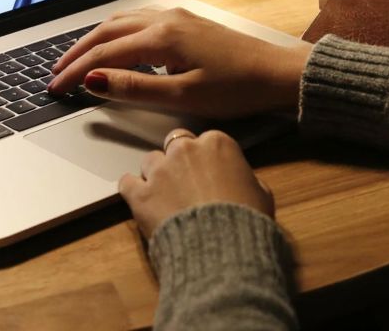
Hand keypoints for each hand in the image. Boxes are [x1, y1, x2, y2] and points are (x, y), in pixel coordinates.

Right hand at [46, 7, 311, 118]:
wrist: (278, 74)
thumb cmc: (237, 88)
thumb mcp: (183, 95)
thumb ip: (134, 88)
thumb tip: (93, 79)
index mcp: (162, 37)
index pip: (103, 53)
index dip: (75, 71)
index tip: (54, 88)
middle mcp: (166, 19)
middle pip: (107, 30)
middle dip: (77, 51)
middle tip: (55, 73)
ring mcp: (178, 17)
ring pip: (122, 21)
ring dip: (96, 39)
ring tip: (76, 59)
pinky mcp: (188, 23)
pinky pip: (140, 21)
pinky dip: (117, 33)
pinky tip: (116, 46)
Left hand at [119, 129, 273, 239]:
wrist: (221, 247)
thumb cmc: (247, 219)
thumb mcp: (261, 194)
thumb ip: (245, 178)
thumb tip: (240, 181)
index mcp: (218, 144)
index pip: (207, 140)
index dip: (207, 159)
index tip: (210, 174)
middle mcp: (185, 149)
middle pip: (176, 143)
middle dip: (179, 159)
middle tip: (186, 182)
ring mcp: (160, 170)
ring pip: (150, 160)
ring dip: (156, 173)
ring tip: (164, 195)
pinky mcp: (140, 194)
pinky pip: (127, 182)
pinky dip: (132, 189)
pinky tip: (140, 199)